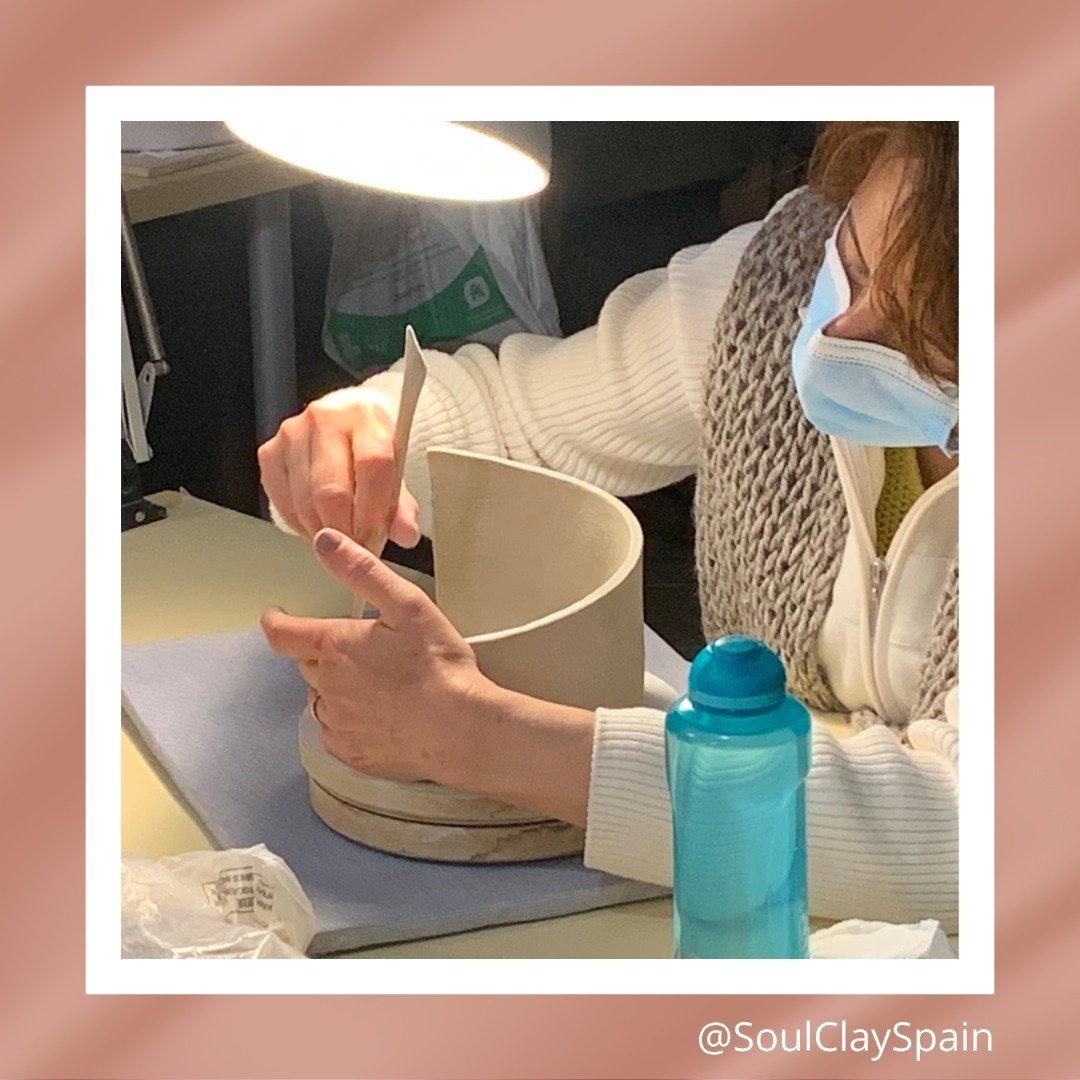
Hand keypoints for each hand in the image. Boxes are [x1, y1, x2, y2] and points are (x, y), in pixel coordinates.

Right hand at [257, 387, 420, 549]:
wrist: (345, 428)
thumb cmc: (372, 450)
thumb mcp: (396, 474)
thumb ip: (403, 506)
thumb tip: (406, 534)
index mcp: (367, 416)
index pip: (372, 465)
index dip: (372, 513)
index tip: (374, 541)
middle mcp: (326, 418)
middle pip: (332, 491)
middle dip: (346, 531)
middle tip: (356, 549)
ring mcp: (293, 433)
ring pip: (305, 503)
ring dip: (324, 534)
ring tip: (341, 541)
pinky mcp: (270, 452)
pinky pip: (283, 504)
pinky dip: (302, 526)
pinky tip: (319, 526)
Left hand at [261, 528, 492, 785]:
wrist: (460, 729)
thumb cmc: (438, 665)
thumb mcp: (407, 604)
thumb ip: (362, 570)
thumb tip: (325, 540)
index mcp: (335, 645)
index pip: (283, 633)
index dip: (275, 621)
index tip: (276, 616)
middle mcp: (326, 685)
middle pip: (308, 665)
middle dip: (323, 654)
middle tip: (361, 651)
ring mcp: (337, 722)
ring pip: (321, 698)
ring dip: (336, 688)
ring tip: (377, 685)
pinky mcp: (350, 752)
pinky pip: (336, 731)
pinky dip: (349, 721)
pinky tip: (381, 716)